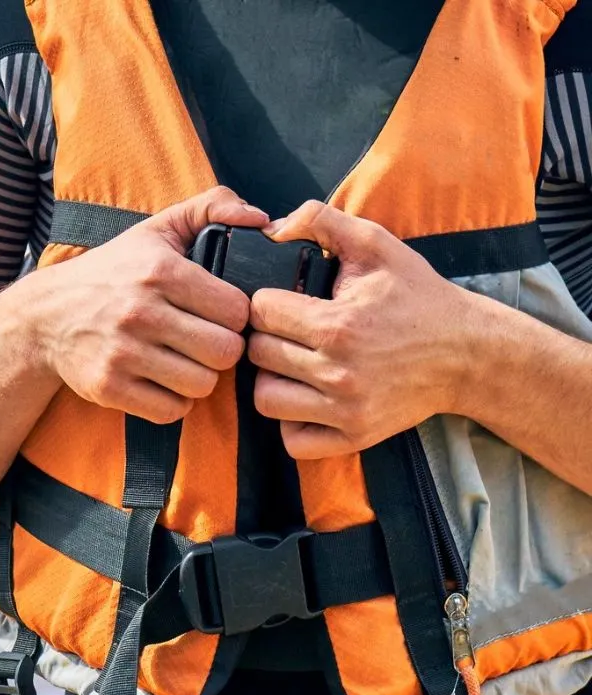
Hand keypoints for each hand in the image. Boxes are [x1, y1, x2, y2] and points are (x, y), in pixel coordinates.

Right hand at [29, 187, 268, 422]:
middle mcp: (140, 312)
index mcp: (160, 271)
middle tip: (206, 343)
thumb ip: (211, 207)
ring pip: (200, 385)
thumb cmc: (112, 273)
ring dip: (199, 378)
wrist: (44, 317)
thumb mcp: (156, 229)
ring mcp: (122, 354)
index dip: (236, 317)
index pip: (236, 310)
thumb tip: (263, 219)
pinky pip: (170, 411)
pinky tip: (164, 383)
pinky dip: (174, 402)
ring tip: (185, 363)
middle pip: (224, 353)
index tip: (220, 316)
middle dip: (222, 351)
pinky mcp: (108, 387)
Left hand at [248, 201, 482, 457]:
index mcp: (338, 325)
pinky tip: (306, 400)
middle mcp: (337, 372)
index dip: (267, 302)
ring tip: (293, 366)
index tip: (284, 302)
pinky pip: (293, 441)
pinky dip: (292, 423)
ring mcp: (344, 410)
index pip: (261, 313)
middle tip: (290, 332)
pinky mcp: (353, 437)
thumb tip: (272, 228)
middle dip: (268, 338)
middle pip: (259, 356)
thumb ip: (323, 221)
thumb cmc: (418, 297)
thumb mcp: (378, 245)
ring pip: (265, 400)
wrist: (468, 354)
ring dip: (272, 381)